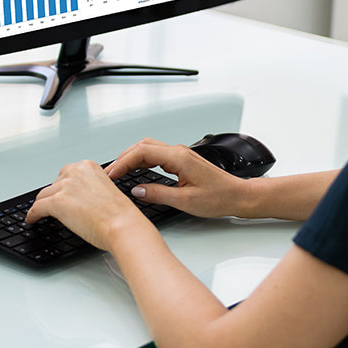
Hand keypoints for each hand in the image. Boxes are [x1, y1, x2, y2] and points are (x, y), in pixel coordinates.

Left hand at [25, 159, 146, 251]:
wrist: (121, 224)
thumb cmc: (119, 213)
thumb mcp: (106, 189)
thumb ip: (90, 187)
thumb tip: (76, 197)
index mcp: (89, 166)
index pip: (67, 174)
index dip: (63, 187)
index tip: (61, 194)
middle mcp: (75, 172)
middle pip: (55, 183)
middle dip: (54, 195)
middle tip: (54, 207)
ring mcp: (65, 186)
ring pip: (44, 196)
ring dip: (42, 205)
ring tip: (40, 214)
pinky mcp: (56, 202)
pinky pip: (37, 208)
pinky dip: (32, 215)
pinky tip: (32, 219)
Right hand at [103, 138, 247, 218]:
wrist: (237, 195)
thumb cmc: (218, 198)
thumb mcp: (185, 201)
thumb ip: (158, 194)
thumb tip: (137, 191)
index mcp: (178, 158)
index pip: (142, 153)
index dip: (123, 162)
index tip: (111, 174)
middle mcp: (178, 152)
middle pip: (143, 146)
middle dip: (124, 158)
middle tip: (110, 173)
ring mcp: (180, 155)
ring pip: (149, 148)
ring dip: (132, 157)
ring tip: (119, 172)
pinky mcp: (181, 160)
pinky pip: (156, 154)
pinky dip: (142, 160)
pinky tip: (136, 170)